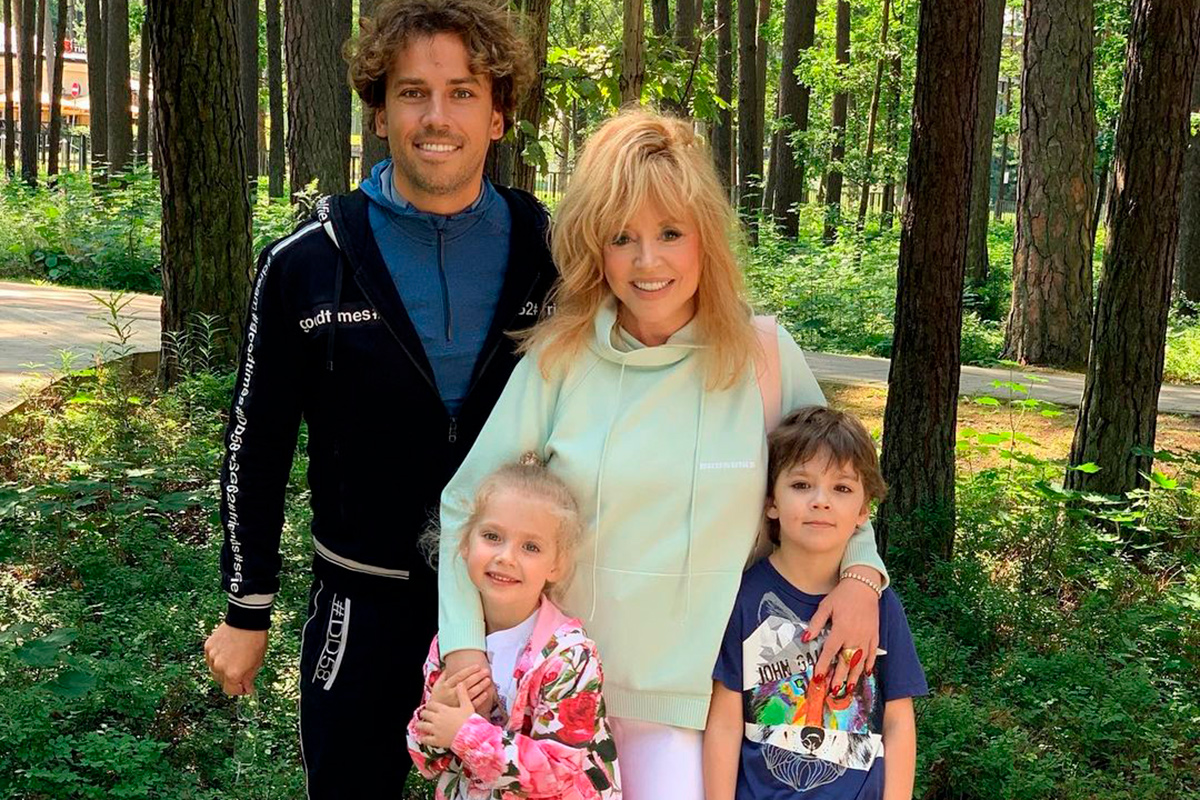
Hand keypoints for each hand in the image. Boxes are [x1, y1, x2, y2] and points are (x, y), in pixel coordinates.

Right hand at [204, 622, 267, 695]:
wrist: (247, 619)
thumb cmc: (256, 640)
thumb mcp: (257, 662)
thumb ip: (249, 678)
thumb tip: (247, 690)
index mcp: (233, 674)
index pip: (230, 691)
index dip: (238, 690)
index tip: (244, 686)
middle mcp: (219, 667)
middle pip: (221, 681)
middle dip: (231, 678)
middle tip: (241, 670)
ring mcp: (212, 657)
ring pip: (214, 670)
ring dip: (223, 668)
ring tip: (235, 657)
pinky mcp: (208, 647)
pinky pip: (211, 658)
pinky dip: (217, 657)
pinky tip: (228, 650)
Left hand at [417, 682, 476, 748]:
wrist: (471, 735)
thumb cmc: (470, 720)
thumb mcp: (467, 705)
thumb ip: (462, 694)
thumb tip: (460, 683)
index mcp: (443, 709)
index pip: (431, 705)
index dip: (429, 706)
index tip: (429, 707)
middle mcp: (437, 719)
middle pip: (425, 714)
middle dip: (424, 714)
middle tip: (424, 715)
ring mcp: (436, 730)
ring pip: (422, 726)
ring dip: (420, 725)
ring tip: (419, 725)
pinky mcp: (436, 740)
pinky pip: (425, 739)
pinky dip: (423, 738)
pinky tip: (423, 737)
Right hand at [442, 650, 496, 713]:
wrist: (434, 716)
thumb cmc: (437, 699)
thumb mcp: (437, 686)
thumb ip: (443, 676)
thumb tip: (449, 666)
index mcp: (446, 686)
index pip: (459, 676)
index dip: (469, 670)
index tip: (477, 666)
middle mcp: (451, 694)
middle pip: (467, 683)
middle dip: (477, 676)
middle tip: (486, 671)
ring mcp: (457, 703)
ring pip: (471, 693)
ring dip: (480, 686)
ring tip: (488, 680)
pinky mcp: (461, 711)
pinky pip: (472, 704)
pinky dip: (480, 699)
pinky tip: (485, 693)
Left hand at [808, 575, 879, 694]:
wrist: (863, 586)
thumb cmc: (842, 596)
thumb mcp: (825, 606)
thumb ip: (816, 623)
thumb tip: (805, 638)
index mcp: (841, 629)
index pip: (830, 652)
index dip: (823, 666)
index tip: (819, 678)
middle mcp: (854, 636)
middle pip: (846, 661)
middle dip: (839, 677)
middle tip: (833, 691)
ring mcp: (866, 637)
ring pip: (860, 661)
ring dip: (854, 676)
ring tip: (849, 688)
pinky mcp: (874, 635)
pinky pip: (873, 653)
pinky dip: (870, 664)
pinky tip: (866, 673)